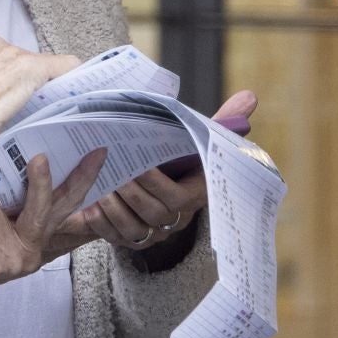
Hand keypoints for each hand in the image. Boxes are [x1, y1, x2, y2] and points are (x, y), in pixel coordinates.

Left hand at [0, 37, 81, 159]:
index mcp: (28, 67)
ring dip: (9, 71)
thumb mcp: (18, 120)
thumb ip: (37, 101)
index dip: (70, 77)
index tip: (70, 86)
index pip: (66, 64)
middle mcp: (9, 50)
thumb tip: (43, 99)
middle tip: (27, 100)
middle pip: (35, 61)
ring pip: (10, 56)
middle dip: (34, 78)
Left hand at [0, 149, 106, 283]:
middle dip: (41, 183)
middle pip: (43, 209)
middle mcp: (31, 250)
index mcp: (36, 235)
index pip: (65, 204)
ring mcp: (15, 259)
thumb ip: (9, 200)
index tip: (97, 153)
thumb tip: (22, 164)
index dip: (82, 179)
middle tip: (40, 157)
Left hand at [60, 90, 257, 255]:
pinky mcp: (127, 240)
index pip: (177, 198)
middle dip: (130, 192)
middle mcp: (173, 220)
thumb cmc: (176, 161)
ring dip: (112, 207)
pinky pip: (112, 238)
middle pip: (153, 213)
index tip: (138, 163)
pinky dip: (98, 222)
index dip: (156, 183)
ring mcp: (151, 233)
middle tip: (110, 169)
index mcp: (192, 197)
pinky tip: (87, 203)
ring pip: (131, 228)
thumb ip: (218, 124)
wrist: (154, 188)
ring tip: (97, 184)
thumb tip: (250, 96)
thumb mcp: (196, 143)